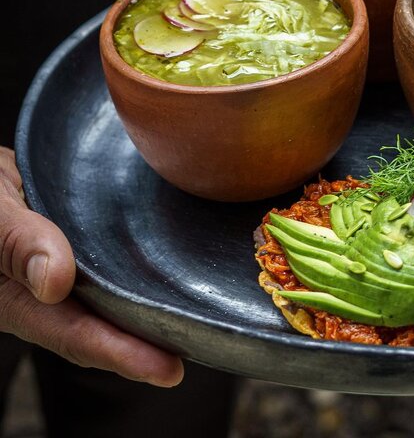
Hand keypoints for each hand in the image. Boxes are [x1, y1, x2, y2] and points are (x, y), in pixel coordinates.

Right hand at [0, 147, 182, 385]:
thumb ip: (16, 241)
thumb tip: (54, 282)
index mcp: (17, 298)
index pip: (76, 334)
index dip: (122, 355)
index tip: (168, 369)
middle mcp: (44, 296)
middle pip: (101, 329)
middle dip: (147, 347)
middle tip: (198, 352)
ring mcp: (66, 276)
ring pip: (111, 306)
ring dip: (149, 319)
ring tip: (196, 326)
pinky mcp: (82, 253)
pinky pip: (115, 275)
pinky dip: (143, 283)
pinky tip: (174, 280)